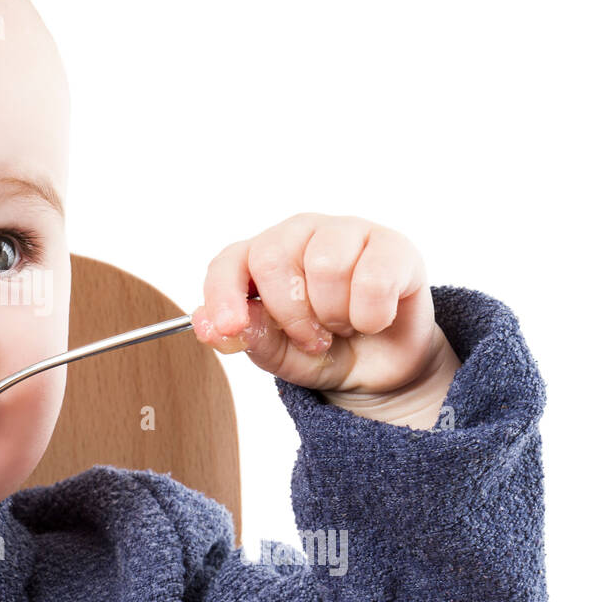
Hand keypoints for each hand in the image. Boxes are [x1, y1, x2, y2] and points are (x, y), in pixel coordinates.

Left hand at [191, 213, 460, 427]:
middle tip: (311, 338)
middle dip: (290, 315)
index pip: (228, 262)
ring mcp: (346, 232)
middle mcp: (299, 234)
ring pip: (326, 265)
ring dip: (334, 315)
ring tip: (342, 325)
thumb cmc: (324, 350)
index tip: (229, 327)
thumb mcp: (278, 355)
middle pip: (272, 260)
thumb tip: (210, 324)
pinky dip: (371, 316)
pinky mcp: (392, 246)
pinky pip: (373, 279)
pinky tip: (374, 319)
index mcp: (260, 256)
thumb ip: (247, 337)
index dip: (223, 294)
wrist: (382, 369)